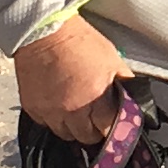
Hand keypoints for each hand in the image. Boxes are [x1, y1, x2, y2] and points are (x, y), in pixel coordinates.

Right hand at [16, 15, 128, 141]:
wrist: (44, 30)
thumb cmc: (78, 40)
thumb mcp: (111, 59)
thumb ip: (123, 83)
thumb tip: (133, 100)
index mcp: (96, 96)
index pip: (109, 128)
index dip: (113, 126)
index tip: (112, 123)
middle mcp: (73, 108)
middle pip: (87, 137)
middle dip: (94, 129)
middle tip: (95, 118)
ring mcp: (51, 111)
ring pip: (65, 135)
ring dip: (73, 127)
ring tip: (76, 112)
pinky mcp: (33, 108)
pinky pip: (45, 125)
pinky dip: (53, 120)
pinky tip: (58, 106)